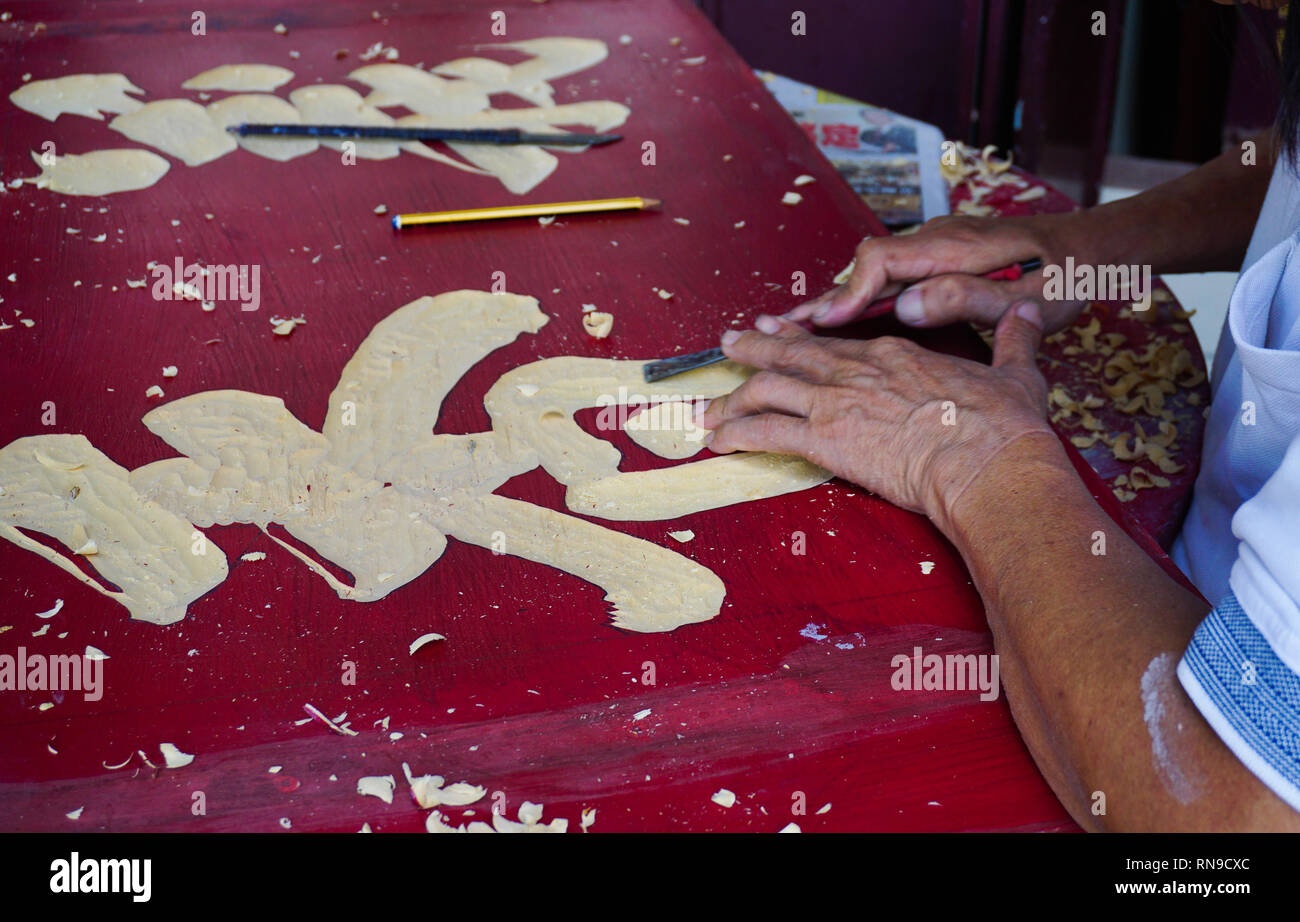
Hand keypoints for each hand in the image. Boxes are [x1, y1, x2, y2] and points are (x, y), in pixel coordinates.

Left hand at [699, 302, 1058, 525]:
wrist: (989, 460)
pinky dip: (737, 435)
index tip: (786, 332)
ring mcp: (836, 402)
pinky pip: (765, 432)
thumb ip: (1014, 340)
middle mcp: (857, 371)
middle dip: (755, 347)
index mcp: (895, 355)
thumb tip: (1026, 314)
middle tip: (730, 343)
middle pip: (792, 353)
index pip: (838, 343)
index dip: (807, 337)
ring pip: (767, 388)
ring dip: (734, 398)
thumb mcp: (1017, 372)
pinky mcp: (825, 439)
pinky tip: (719, 442)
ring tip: (710, 410)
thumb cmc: (1004, 426)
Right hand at [784, 213, 1087, 333]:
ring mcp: (935, 248)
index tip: (824, 322)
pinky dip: (858, 298)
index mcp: (951, 247)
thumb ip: (966, 299)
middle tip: (776, 329)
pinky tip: (839, 320)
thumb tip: (907, 307)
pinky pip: (888, 277)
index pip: (880, 261)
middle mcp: (935, 240)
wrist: (1092, 249)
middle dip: (822, 298)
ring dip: (835, 300)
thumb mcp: (1024, 295)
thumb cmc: (1064, 277)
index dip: (849, 293)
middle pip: (865, 265)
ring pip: (872, 272)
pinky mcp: (939, 260)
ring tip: (790, 329)